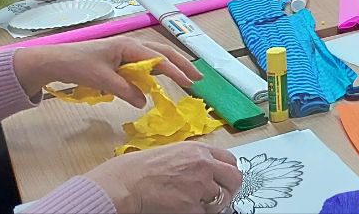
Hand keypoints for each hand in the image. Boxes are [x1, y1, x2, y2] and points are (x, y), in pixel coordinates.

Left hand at [11, 36, 200, 104]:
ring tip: (188, 77)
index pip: (158, 59)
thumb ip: (125, 90)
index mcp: (128, 46)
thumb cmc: (77, 65)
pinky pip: (146, 61)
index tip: (189, 83)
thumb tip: (144, 101)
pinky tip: (164, 77)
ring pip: (157, 55)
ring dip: (173, 65)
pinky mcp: (122, 57)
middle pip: (164, 52)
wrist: (55, 60)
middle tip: (198, 78)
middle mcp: (132, 44)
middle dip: (183, 64)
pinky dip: (159, 68)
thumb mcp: (101, 80)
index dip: (175, 71)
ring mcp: (127, 50)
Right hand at [81, 142, 241, 213]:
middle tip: (220, 196)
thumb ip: (192, 159)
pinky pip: (205, 213)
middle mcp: (204, 165)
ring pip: (222, 198)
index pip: (230, 159)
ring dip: (212, 204)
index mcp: (198, 150)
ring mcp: (201, 186)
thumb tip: (206, 168)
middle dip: (229, 188)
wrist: (124, 184)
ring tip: (194, 203)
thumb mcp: (170, 153)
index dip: (228, 171)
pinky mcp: (193, 207)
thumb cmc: (137, 169)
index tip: (225, 179)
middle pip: (235, 178)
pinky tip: (183, 210)